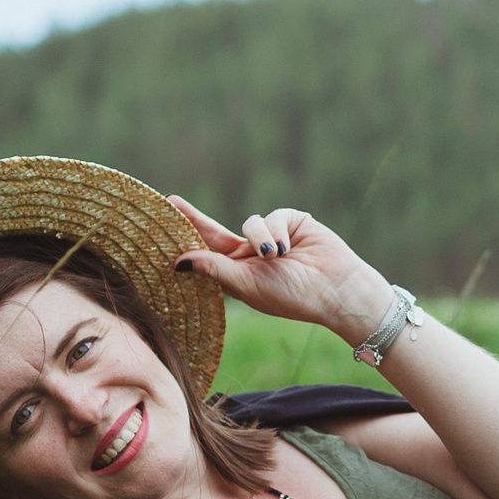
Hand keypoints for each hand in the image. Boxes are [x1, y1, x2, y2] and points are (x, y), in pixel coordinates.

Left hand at [167, 197, 393, 343]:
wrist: (335, 290)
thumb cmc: (291, 296)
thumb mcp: (247, 285)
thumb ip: (213, 268)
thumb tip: (178, 261)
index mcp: (240, 274)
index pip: (207, 254)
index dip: (187, 240)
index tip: (163, 231)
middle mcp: (252, 255)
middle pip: (217, 231)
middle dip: (197, 218)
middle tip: (172, 202)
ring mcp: (271, 237)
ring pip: (249, 223)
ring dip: (259, 238)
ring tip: (275, 257)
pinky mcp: (291, 222)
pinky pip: (273, 216)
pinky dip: (277, 231)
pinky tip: (289, 248)